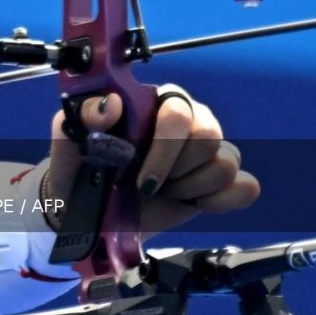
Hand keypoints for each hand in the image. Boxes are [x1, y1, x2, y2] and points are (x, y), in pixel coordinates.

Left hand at [46, 83, 259, 237]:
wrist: (87, 212)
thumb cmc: (79, 168)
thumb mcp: (70, 139)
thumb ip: (85, 116)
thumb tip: (111, 103)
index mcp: (152, 102)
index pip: (179, 111)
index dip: (165, 146)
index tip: (139, 178)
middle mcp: (185, 119)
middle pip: (209, 135)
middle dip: (176, 170)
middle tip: (146, 185)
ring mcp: (205, 151)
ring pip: (226, 162)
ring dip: (189, 187)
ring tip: (161, 192)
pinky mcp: (218, 182)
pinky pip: (245, 186)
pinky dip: (219, 201)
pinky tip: (189, 202)